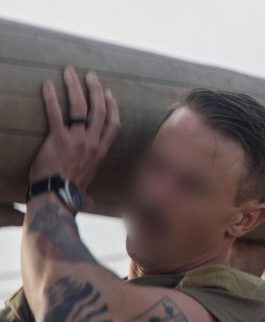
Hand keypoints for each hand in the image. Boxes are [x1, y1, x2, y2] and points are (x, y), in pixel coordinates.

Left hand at [29, 66, 120, 189]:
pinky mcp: (58, 139)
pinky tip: (46, 84)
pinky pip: (55, 113)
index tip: (108, 94)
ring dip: (75, 86)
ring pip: (80, 107)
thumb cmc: (70, 196)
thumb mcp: (85, 192)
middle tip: (90, 76)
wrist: (58, 197)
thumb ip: (88, 192)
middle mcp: (92, 143)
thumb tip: (89, 201)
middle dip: (95, 90)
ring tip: (70, 72)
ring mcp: (77, 140)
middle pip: (98, 110)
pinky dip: (51, 97)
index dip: (112, 107)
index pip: (113, 124)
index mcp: (101, 153)